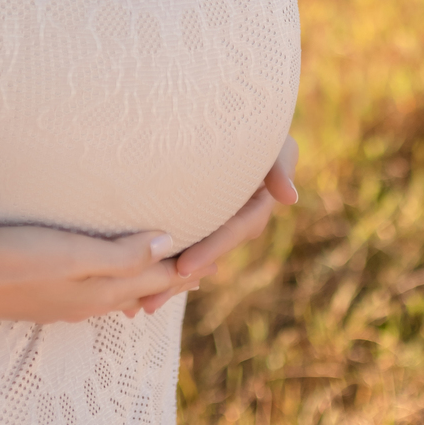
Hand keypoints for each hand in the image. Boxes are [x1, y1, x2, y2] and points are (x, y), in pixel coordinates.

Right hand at [0, 224, 182, 323]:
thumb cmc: (15, 258)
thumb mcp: (76, 253)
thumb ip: (125, 254)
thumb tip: (171, 244)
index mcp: (100, 292)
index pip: (157, 280)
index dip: (186, 266)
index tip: (214, 253)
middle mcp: (86, 303)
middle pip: (141, 289)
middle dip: (170, 276)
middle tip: (198, 262)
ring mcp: (62, 303)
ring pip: (116, 292)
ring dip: (141, 279)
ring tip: (160, 268)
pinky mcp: (41, 295)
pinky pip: (91, 291)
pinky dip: (112, 281)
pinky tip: (104, 272)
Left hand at [134, 136, 299, 316]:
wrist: (234, 119)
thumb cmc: (256, 126)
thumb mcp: (274, 144)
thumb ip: (279, 168)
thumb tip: (290, 198)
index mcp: (253, 209)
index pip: (232, 231)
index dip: (209, 249)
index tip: (183, 267)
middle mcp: (233, 221)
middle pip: (206, 254)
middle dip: (179, 278)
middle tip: (150, 301)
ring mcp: (213, 222)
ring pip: (189, 254)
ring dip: (165, 279)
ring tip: (137, 305)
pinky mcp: (194, 218)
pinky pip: (178, 242)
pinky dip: (158, 261)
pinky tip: (134, 285)